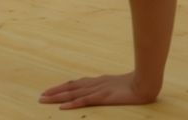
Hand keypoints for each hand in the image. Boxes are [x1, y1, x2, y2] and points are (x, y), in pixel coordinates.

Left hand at [39, 71, 160, 109]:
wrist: (147, 82)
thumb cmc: (137, 83)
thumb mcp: (121, 85)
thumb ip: (111, 86)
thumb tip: (105, 90)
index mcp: (101, 81)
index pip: (78, 83)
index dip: (64, 87)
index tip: (51, 90)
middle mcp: (97, 83)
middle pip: (72, 87)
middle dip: (55, 92)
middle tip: (40, 96)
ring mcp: (100, 89)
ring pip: (74, 93)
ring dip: (58, 97)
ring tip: (45, 100)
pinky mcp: (104, 96)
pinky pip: (85, 101)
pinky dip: (72, 103)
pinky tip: (62, 107)